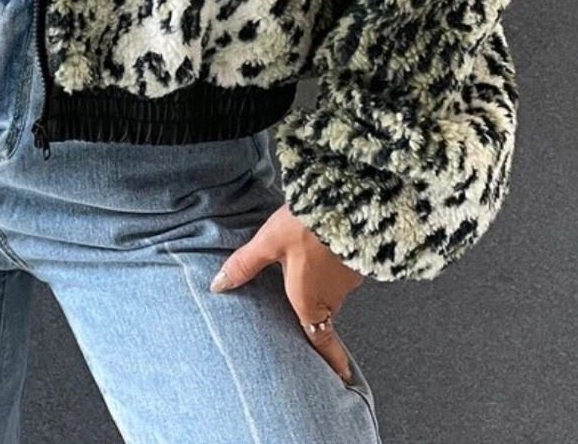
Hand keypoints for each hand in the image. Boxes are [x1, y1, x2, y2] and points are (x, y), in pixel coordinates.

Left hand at [209, 203, 364, 382]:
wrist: (346, 202)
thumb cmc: (305, 226)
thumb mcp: (268, 244)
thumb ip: (245, 265)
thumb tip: (219, 284)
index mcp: (309, 302)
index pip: (322, 341)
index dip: (331, 359)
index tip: (341, 375)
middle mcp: (332, 297)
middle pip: (321, 310)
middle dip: (313, 308)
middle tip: (302, 301)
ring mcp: (348, 279)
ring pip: (331, 287)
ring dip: (321, 278)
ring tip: (307, 257)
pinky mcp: (358, 259)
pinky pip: (341, 269)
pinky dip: (331, 262)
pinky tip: (321, 243)